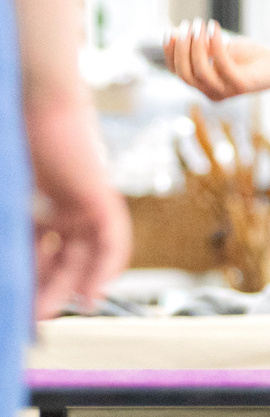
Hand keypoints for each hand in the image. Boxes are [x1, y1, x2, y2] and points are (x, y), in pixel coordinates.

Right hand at [24, 84, 130, 316]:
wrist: (35, 96)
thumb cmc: (16, 130)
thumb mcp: (14, 188)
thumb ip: (14, 220)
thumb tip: (10, 246)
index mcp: (42, 203)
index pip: (37, 250)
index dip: (28, 277)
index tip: (20, 306)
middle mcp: (66, 206)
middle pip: (59, 259)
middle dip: (45, 290)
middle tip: (32, 321)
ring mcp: (83, 202)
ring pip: (82, 255)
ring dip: (69, 287)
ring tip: (52, 314)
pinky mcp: (100, 196)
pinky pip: (111, 241)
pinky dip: (104, 267)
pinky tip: (90, 294)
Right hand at [162, 18, 269, 99]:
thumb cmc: (250, 56)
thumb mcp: (219, 49)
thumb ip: (199, 47)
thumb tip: (174, 35)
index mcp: (205, 87)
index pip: (178, 73)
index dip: (171, 54)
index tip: (170, 32)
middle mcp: (213, 94)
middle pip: (185, 74)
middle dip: (182, 48)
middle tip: (190, 25)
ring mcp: (227, 92)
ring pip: (199, 70)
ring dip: (197, 44)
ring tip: (202, 24)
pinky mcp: (241, 86)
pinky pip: (220, 63)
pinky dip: (215, 44)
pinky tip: (215, 28)